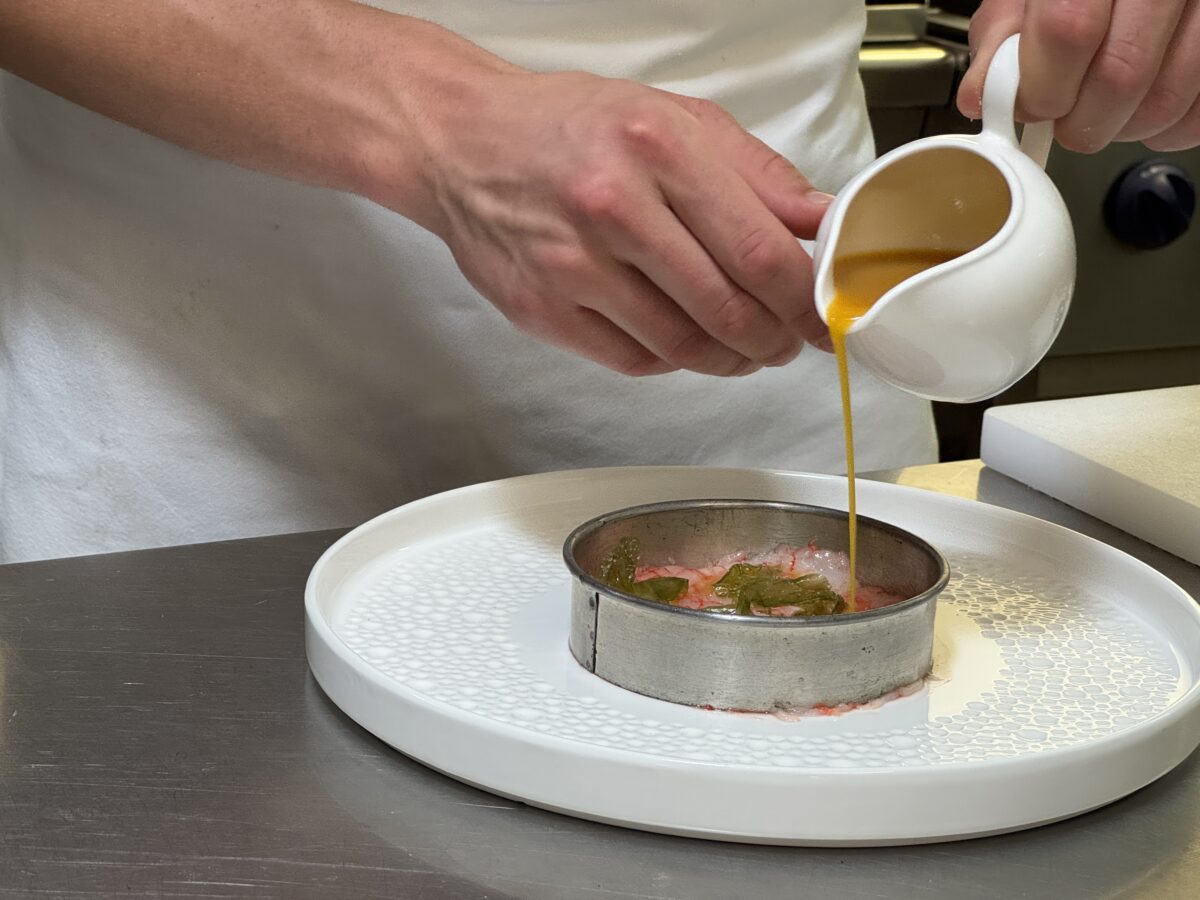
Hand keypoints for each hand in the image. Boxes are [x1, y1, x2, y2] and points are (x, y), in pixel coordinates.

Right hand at [385, 62, 832, 376]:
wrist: (461, 142)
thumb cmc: (567, 126)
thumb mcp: (675, 119)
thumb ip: (757, 174)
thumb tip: (822, 222)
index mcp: (658, 148)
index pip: (761, 253)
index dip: (806, 301)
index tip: (822, 316)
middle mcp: (614, 207)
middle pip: (729, 309)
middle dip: (776, 339)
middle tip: (788, 341)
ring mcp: (573, 266)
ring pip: (684, 346)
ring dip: (731, 359)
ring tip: (745, 347)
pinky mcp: (543, 310)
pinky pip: (635, 361)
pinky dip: (675, 360)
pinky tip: (685, 341)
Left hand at [958, 0, 1199, 152]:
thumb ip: (1003, 33)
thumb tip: (979, 94)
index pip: (1068, 30)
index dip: (1042, 87)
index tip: (1032, 102)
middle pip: (1120, 75)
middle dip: (1079, 121)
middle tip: (1065, 116)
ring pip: (1167, 99)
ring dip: (1122, 129)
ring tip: (1101, 111)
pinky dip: (1167, 129)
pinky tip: (1142, 109)